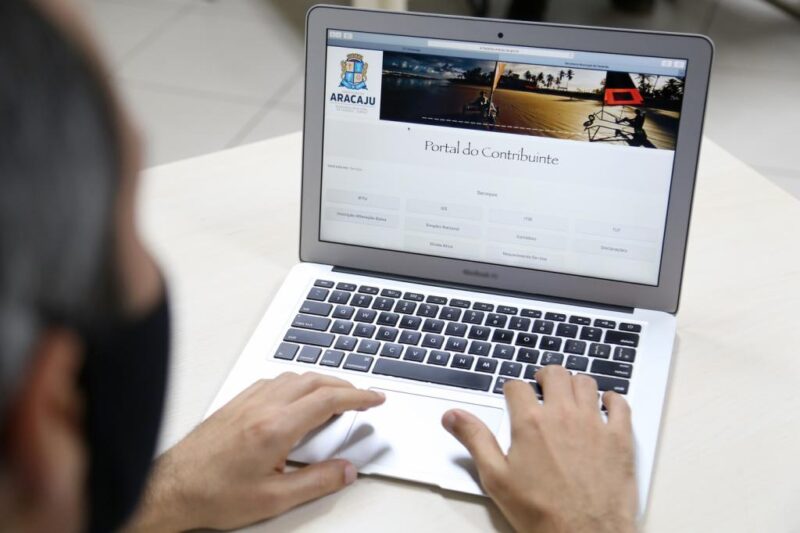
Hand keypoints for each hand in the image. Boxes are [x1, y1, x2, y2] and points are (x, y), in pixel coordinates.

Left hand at [124, 372, 384, 531]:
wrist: (172, 490)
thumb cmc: (213, 495)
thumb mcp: (274, 499)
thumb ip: (316, 482)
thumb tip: (346, 470)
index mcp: (276, 428)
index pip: (328, 400)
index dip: (359, 398)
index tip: (375, 399)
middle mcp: (262, 407)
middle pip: (314, 381)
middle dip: (344, 386)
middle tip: (362, 398)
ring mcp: (246, 402)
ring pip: (293, 376)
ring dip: (320, 381)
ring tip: (335, 396)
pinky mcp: (235, 403)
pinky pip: (272, 381)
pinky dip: (295, 382)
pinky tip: (295, 395)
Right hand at [442, 366, 636, 532]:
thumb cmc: (542, 513)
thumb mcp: (496, 478)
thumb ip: (474, 439)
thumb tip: (453, 416)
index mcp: (530, 423)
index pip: (517, 386)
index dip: (512, 389)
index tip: (513, 396)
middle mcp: (563, 416)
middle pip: (555, 374)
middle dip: (545, 376)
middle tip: (542, 385)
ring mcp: (594, 424)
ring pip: (586, 383)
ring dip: (575, 384)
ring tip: (570, 394)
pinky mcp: (619, 438)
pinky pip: (620, 404)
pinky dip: (612, 400)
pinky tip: (605, 405)